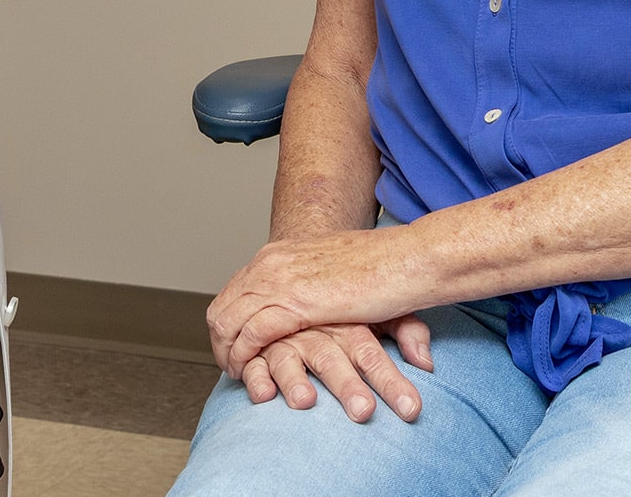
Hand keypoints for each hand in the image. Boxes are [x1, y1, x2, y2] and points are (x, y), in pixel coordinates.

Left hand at [207, 229, 421, 378]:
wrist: (409, 256)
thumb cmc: (383, 266)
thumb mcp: (336, 274)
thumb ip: (313, 289)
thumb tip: (306, 309)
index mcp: (280, 253)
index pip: (235, 290)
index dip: (230, 323)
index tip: (237, 348)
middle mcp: (272, 263)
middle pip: (222, 307)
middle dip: (221, 342)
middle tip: (232, 368)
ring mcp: (280, 280)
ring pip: (228, 320)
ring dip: (228, 353)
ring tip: (238, 376)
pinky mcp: (295, 302)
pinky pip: (252, 333)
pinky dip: (245, 357)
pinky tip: (252, 374)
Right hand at [238, 318, 432, 422]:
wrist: (301, 268)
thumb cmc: (345, 300)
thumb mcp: (381, 310)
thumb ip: (406, 330)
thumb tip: (427, 362)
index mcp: (348, 323)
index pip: (372, 353)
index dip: (391, 381)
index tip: (411, 409)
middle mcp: (316, 330)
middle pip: (332, 358)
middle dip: (347, 386)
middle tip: (363, 412)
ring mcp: (284, 336)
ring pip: (287, 357)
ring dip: (294, 381)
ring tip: (305, 402)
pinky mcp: (258, 344)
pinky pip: (251, 359)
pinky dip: (255, 375)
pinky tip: (262, 394)